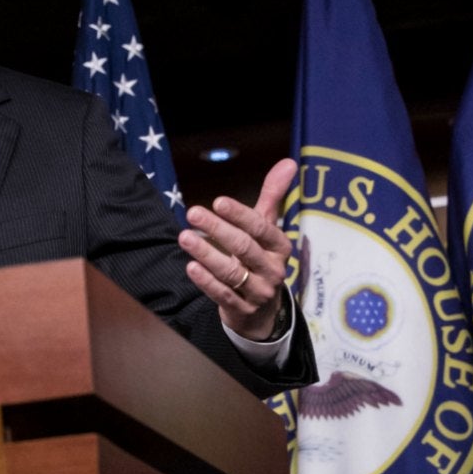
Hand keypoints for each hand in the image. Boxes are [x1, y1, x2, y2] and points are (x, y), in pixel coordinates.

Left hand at [181, 157, 296, 341]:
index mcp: (280, 247)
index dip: (240, 214)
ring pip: (232, 272)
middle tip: (193, 212)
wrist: (263, 311)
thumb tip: (288, 162)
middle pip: (245, 247)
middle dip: (218, 229)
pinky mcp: (243, 310)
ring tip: (184, 237)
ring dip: (206, 254)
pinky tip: (191, 267)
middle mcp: (273, 269)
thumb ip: (273, 196)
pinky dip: (206, 281)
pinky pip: (223, 294)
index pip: (261, 228)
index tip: (218, 201)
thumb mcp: (267, 229)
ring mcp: (259, 292)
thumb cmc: (260, 259)